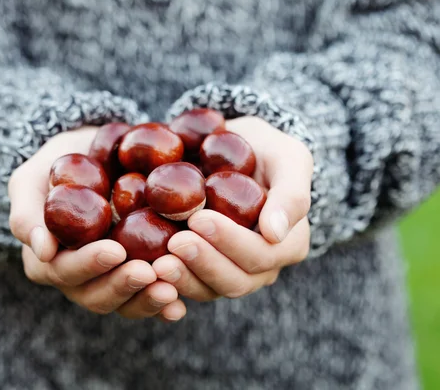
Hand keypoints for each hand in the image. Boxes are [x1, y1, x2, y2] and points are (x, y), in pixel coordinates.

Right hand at [8, 126, 185, 320]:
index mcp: (47, 261)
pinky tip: (180, 306)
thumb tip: (44, 250)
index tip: (115, 250)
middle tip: (149, 272)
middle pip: (95, 295)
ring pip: (123, 303)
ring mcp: (107, 280)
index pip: (65, 270)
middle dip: (122, 285)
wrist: (95, 157)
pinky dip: (162, 306)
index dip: (89, 264)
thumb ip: (28, 213)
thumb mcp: (31, 181)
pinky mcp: (135, 276)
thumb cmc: (56, 167)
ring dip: (146, 300)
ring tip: (170, 290)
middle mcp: (77, 278)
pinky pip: (147, 298)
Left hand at [153, 116, 312, 300]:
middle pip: (235, 281)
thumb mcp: (289, 158)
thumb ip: (291, 194)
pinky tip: (148, 269)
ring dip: (183, 279)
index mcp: (288, 244)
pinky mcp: (201, 269)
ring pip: (209, 289)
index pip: (261, 254)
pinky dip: (167, 283)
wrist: (232, 150)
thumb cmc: (267, 150)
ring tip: (157, 264)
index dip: (230, 242)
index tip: (198, 219)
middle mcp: (262, 267)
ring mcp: (231, 271)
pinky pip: (187, 285)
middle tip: (174, 242)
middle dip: (203, 263)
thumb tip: (274, 233)